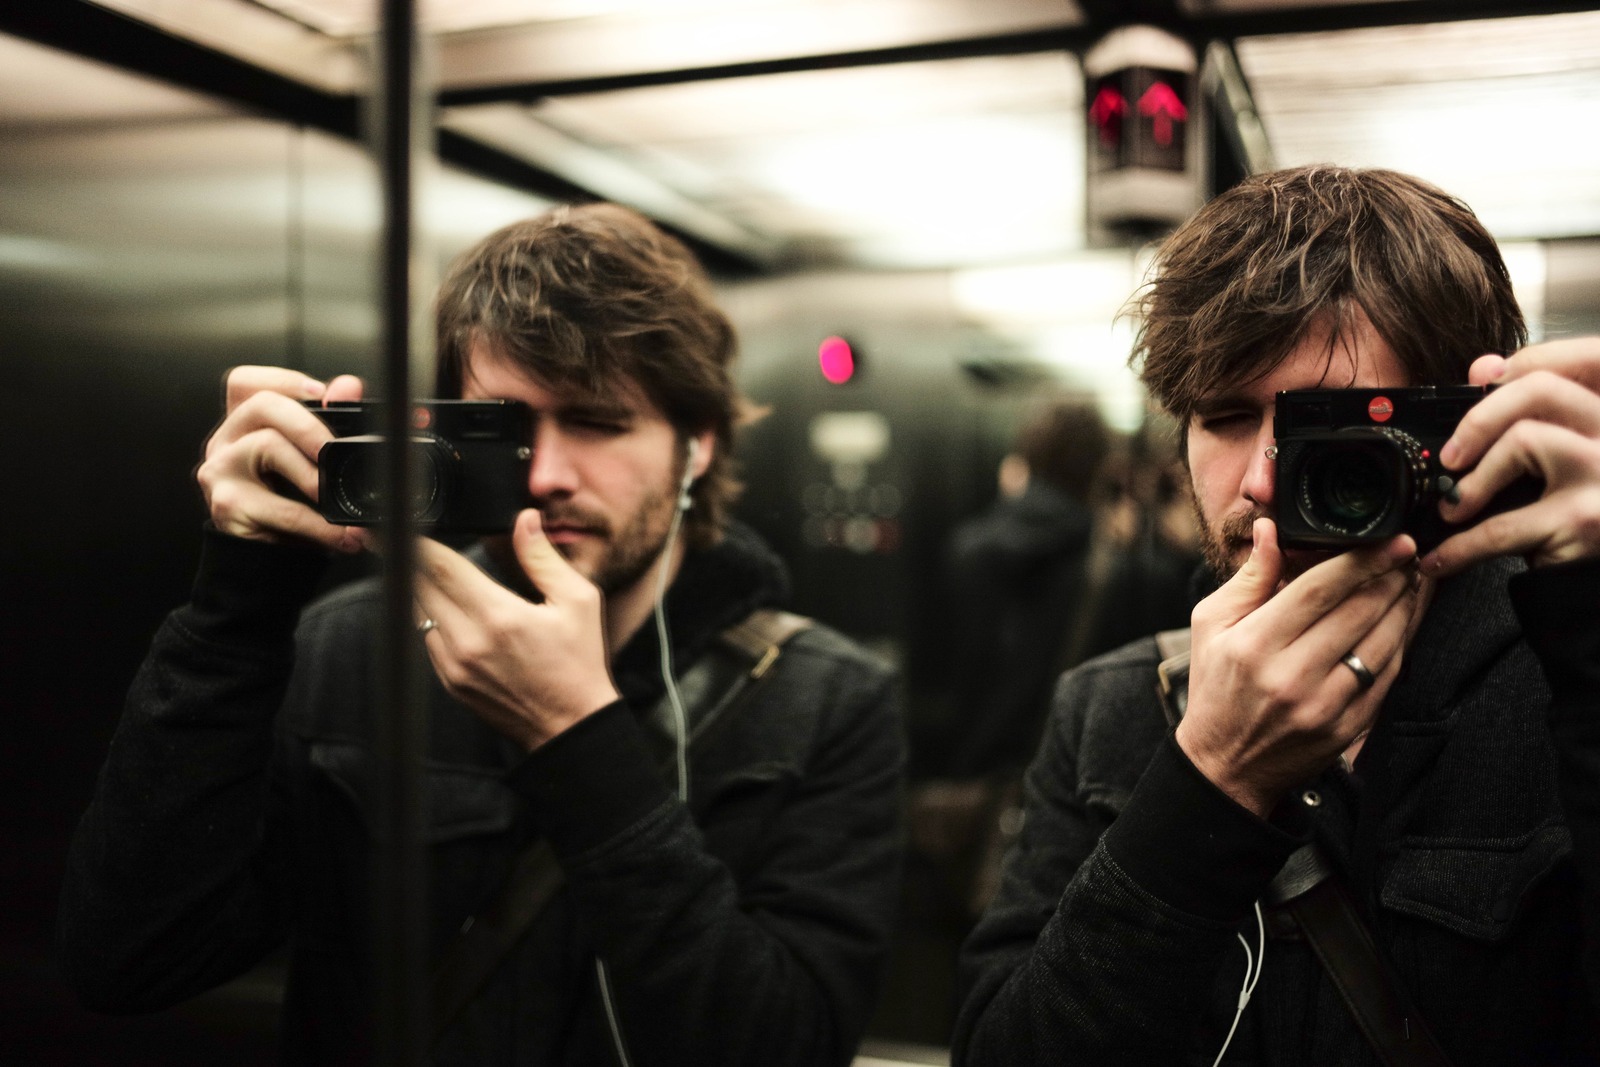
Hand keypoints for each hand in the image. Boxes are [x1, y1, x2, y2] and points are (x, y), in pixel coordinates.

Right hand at [196, 366, 365, 551]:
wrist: (265, 561)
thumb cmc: (286, 506)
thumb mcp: (310, 461)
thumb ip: (328, 420)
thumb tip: (350, 385)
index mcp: (243, 426)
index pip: (246, 382)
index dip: (283, 379)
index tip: (322, 393)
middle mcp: (225, 442)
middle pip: (261, 404)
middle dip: (307, 422)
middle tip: (333, 448)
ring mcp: (221, 472)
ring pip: (267, 445)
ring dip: (312, 473)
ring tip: (335, 496)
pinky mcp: (228, 506)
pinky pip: (282, 507)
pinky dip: (320, 523)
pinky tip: (342, 534)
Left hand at [414, 509, 619, 750]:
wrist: (570, 725)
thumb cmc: (579, 663)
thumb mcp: (577, 601)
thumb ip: (543, 557)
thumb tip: (524, 520)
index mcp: (499, 616)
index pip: (439, 565)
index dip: (412, 539)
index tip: (389, 524)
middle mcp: (468, 641)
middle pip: (418, 585)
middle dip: (408, 557)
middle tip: (400, 535)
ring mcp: (454, 665)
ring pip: (418, 611)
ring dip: (419, 587)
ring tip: (431, 570)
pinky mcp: (450, 682)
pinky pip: (428, 638)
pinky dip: (432, 617)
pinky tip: (452, 609)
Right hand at [1177, 519, 1421, 816]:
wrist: (1226, 764)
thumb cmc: (1216, 686)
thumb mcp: (1212, 625)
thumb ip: (1249, 577)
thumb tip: (1271, 529)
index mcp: (1255, 644)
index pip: (1319, 590)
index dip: (1363, 560)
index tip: (1393, 540)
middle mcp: (1291, 675)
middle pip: (1358, 612)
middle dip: (1392, 576)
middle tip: (1410, 553)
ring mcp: (1324, 705)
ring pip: (1381, 643)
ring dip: (1404, 607)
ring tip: (1412, 581)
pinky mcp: (1347, 727)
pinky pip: (1387, 677)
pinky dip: (1401, 644)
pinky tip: (1403, 622)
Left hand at [1422, 338, 1599, 576]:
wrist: (1598, 581)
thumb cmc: (1581, 507)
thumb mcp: (1565, 451)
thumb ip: (1534, 409)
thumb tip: (1481, 366)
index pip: (1582, 358)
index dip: (1526, 362)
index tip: (1483, 381)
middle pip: (1543, 389)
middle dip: (1480, 417)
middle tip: (1453, 456)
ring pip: (1524, 441)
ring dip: (1472, 481)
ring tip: (1453, 509)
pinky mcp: (1584, 520)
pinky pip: (1502, 525)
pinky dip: (1459, 546)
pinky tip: (1441, 558)